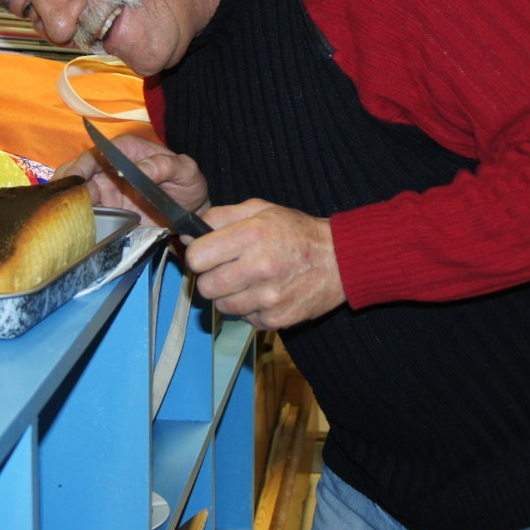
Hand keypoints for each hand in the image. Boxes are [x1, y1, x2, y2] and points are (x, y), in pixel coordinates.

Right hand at [53, 133, 209, 227]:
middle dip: (64, 188)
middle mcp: (109, 169)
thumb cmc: (187, 183)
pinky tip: (72, 230)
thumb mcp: (184, 170)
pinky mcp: (106, 213)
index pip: (94, 155)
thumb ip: (162, 166)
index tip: (73, 181)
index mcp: (124, 151)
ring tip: (61, 219)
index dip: (79, 167)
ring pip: (76, 196)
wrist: (192, 211)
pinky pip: (86, 216)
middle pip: (76, 175)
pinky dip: (76, 222)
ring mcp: (105, 192)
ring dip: (66, 206)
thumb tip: (137, 169)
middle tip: (59, 204)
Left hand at [186, 200, 346, 329]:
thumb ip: (220, 217)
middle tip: (229, 269)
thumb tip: (188, 233)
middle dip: (212, 277)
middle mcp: (258, 267)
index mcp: (251, 234)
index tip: (208, 254)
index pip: (197, 257)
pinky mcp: (276, 319)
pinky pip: (244, 319)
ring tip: (250, 281)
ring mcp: (268, 297)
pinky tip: (266, 293)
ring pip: (222, 306)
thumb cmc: (298, 232)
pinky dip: (250, 308)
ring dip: (230, 295)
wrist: (340, 260)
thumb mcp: (260, 209)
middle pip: (205, 286)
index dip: (199, 256)